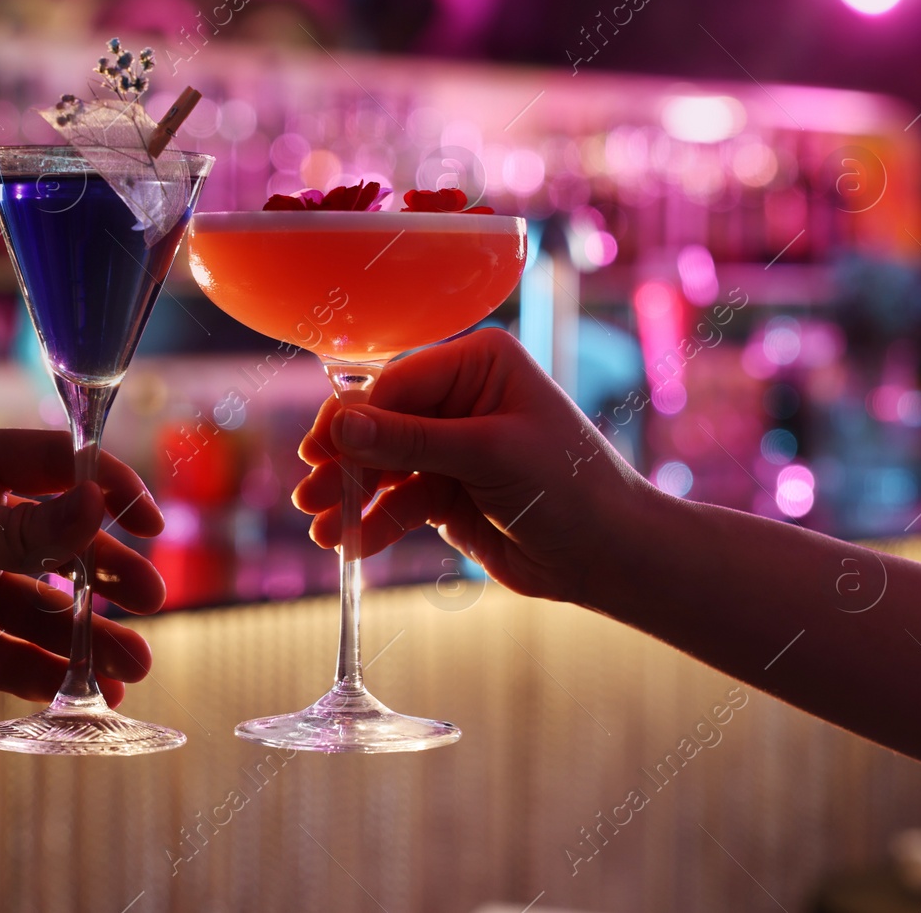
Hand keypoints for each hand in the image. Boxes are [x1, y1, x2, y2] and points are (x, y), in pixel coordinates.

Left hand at [0, 429, 166, 716]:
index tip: (146, 520)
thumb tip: (100, 507)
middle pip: (71, 547)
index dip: (110, 489)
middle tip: (149, 597)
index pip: (60, 470)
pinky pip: (24, 664)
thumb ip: (18, 528)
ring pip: (55, 613)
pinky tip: (95, 696)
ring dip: (97, 636)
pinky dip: (61, 679)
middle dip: (114, 573)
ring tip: (135, 665)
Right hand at [292, 328, 657, 603]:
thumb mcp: (488, 456)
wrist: (610, 556)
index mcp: (479, 364)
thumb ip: (411, 440)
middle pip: (381, 425)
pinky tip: (351, 547)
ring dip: (352, 499)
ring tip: (322, 531)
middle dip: (347, 464)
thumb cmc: (569, 489)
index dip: (354, 419)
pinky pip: (398, 503)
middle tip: (310, 495)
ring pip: (384, 468)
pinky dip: (375, 524)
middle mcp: (462, 397)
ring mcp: (453, 447)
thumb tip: (341, 425)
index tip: (318, 452)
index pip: (397, 383)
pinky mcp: (448, 491)